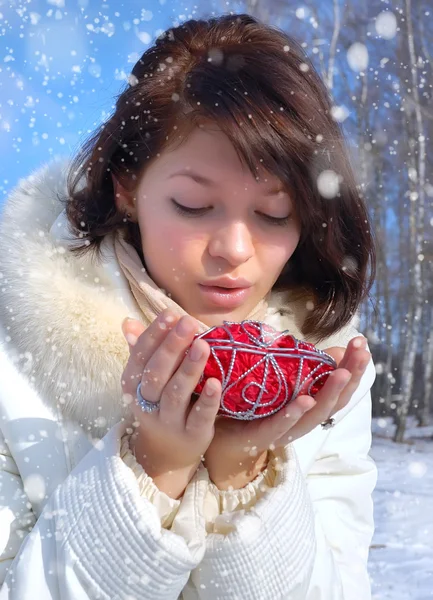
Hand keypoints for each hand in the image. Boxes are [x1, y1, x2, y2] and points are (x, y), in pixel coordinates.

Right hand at [120, 309, 221, 497]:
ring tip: (202, 345)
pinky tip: (217, 382)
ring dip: (189, 369)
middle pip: (156, 373)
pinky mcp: (192, 435)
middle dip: (171, 346)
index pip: (140, 356)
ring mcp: (169, 421)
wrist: (166, 453)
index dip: (154, 334)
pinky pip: (199, 417)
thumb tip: (128, 321)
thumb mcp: (147, 379)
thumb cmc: (160, 403)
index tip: (171, 313)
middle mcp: (148, 403)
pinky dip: (208, 400)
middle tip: (188, 322)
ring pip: (175, 394)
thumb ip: (142, 350)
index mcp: (134, 385)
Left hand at [203, 336, 370, 488]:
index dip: (354, 368)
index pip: (340, 388)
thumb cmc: (257, 406)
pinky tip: (305, 399)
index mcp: (311, 407)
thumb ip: (309, 368)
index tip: (363, 343)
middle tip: (362, 353)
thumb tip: (337, 350)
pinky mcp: (261, 435)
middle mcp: (304, 421)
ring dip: (330, 393)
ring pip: (313, 415)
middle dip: (350, 376)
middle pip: (334, 401)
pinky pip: (279, 425)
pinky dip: (293, 414)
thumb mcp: (286, 383)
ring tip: (342, 373)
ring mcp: (285, 430)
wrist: (223, 438)